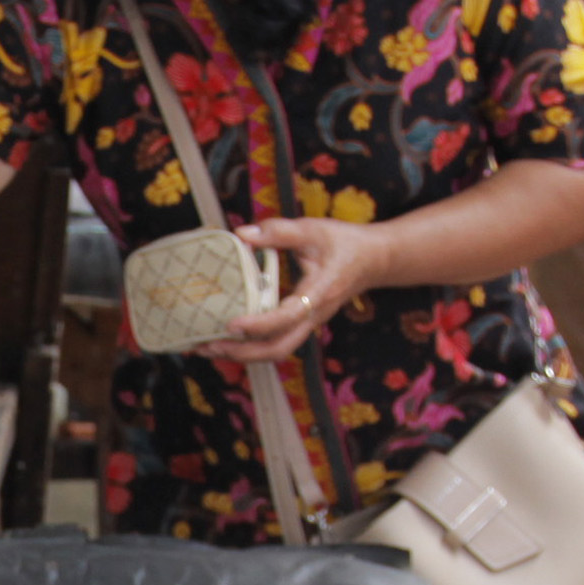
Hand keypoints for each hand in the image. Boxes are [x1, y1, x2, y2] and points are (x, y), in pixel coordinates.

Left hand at [211, 217, 387, 361]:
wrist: (374, 260)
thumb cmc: (344, 243)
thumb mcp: (313, 230)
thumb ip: (278, 231)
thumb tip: (242, 234)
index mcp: (318, 293)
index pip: (287, 316)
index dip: (259, 324)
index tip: (232, 324)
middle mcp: (313, 316)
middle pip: (279, 349)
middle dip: (242, 352)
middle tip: (209, 346)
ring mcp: (308, 323)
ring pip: (277, 351)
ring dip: (243, 354)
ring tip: (209, 347)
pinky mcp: (302, 324)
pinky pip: (277, 342)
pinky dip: (251, 346)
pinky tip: (228, 338)